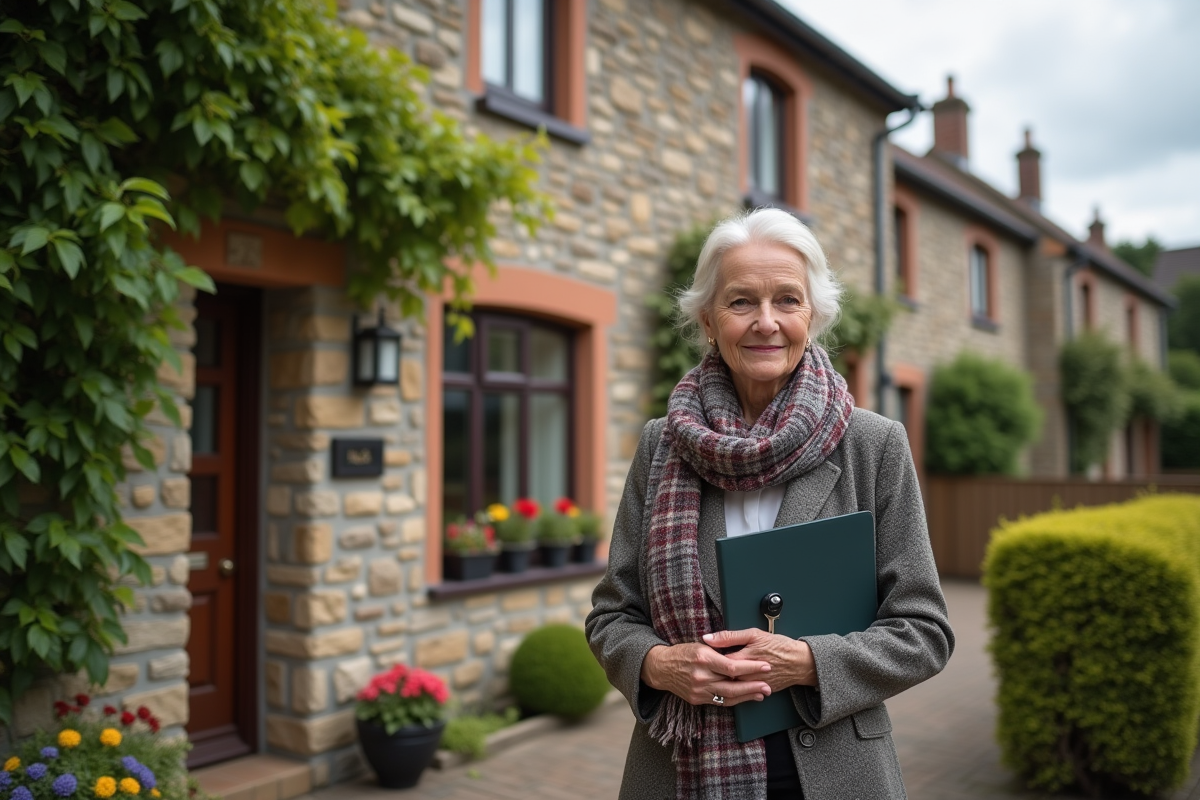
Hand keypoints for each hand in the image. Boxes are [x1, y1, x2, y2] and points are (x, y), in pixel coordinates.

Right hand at [641, 642, 771, 706]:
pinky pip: (719, 702)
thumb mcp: (700, 645)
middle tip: (768, 685)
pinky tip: (745, 698)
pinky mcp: (696, 700)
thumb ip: (719, 651)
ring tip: (762, 693)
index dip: (751, 668)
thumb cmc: (683, 652)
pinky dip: (734, 700)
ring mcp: (698, 691)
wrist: (661, 668)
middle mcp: (701, 677)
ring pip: (728, 697)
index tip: (765, 666)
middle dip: (753, 686)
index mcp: (703, 659)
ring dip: (747, 696)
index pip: (732, 667)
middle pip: (733, 685)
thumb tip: (741, 654)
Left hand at [703, 629, 816, 692]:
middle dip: (716, 673)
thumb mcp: (753, 634)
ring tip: (723, 674)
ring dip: (726, 682)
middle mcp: (746, 676)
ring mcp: (752, 686)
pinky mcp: (759, 692)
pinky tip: (736, 681)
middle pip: (722, 677)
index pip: (717, 663)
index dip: (711, 660)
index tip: (708, 656)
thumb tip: (708, 638)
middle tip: (713, 667)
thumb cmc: (778, 645)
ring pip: (732, 687)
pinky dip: (738, 688)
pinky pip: (744, 694)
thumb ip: (729, 637)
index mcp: (741, 659)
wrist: (800, 662)